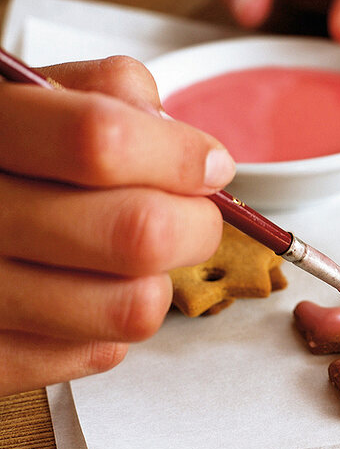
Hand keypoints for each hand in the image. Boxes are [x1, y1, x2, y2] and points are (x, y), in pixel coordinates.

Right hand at [0, 57, 234, 392]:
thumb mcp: (30, 97)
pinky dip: (112, 327)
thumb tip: (186, 146)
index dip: (179, 156)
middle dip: (194, 226)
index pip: (102, 141)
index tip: (209, 165)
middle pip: (139, 235)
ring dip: (157, 283)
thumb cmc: (3, 157)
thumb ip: (105, 95)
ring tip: (132, 262)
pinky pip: (98, 354)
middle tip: (188, 217)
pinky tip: (86, 292)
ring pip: (132, 308)